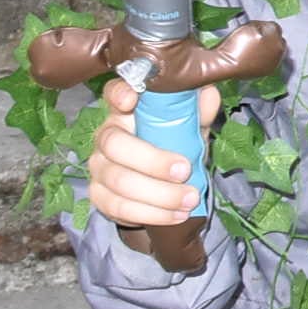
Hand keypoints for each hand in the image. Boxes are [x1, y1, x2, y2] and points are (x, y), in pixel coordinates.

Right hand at [86, 76, 222, 228]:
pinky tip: (176, 215)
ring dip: (158, 194)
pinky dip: (151, 213)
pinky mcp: (99, 196)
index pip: (113, 93)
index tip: (131, 100)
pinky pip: (118, 207)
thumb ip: (198, 112)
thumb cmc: (172, 146)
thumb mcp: (189, 128)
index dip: (119, 94)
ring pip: (119, 181)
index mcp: (126, 111)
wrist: (158, 184)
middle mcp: (105, 136)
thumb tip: (209, 93)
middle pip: (115, 144)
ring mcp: (98, 167)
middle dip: (152, 160)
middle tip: (185, 171)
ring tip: (190, 199)